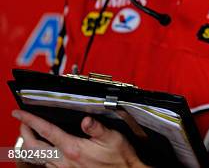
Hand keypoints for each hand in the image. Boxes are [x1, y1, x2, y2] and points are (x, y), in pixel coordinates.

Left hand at [12, 110, 147, 167]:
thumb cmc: (119, 157)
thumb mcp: (112, 138)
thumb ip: (97, 128)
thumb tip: (86, 119)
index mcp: (73, 148)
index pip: (46, 131)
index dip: (31, 121)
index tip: (20, 113)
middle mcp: (64, 160)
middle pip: (33, 147)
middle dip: (24, 132)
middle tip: (22, 121)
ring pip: (36, 157)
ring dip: (29, 144)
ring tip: (29, 132)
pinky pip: (45, 164)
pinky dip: (38, 154)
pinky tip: (44, 149)